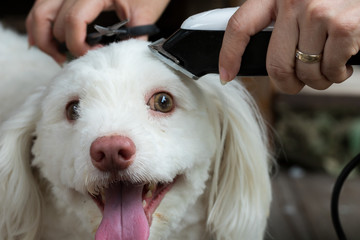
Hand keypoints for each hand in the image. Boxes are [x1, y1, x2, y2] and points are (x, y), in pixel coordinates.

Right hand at [26, 0, 168, 62]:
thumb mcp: (144, 14)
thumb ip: (134, 39)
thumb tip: (121, 63)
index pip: (73, 21)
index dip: (78, 45)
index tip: (92, 56)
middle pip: (49, 19)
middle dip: (60, 45)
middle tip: (73, 60)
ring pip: (39, 13)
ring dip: (44, 38)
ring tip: (60, 56)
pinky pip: (41, 8)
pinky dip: (41, 27)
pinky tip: (50, 44)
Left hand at [219, 0, 359, 93]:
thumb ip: (282, 20)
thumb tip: (270, 58)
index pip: (240, 26)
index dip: (229, 55)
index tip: (227, 75)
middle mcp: (293, 0)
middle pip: (275, 64)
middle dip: (287, 84)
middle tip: (297, 83)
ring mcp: (317, 12)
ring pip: (305, 72)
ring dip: (318, 80)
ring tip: (329, 67)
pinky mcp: (343, 25)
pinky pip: (330, 70)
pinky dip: (338, 74)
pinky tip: (344, 61)